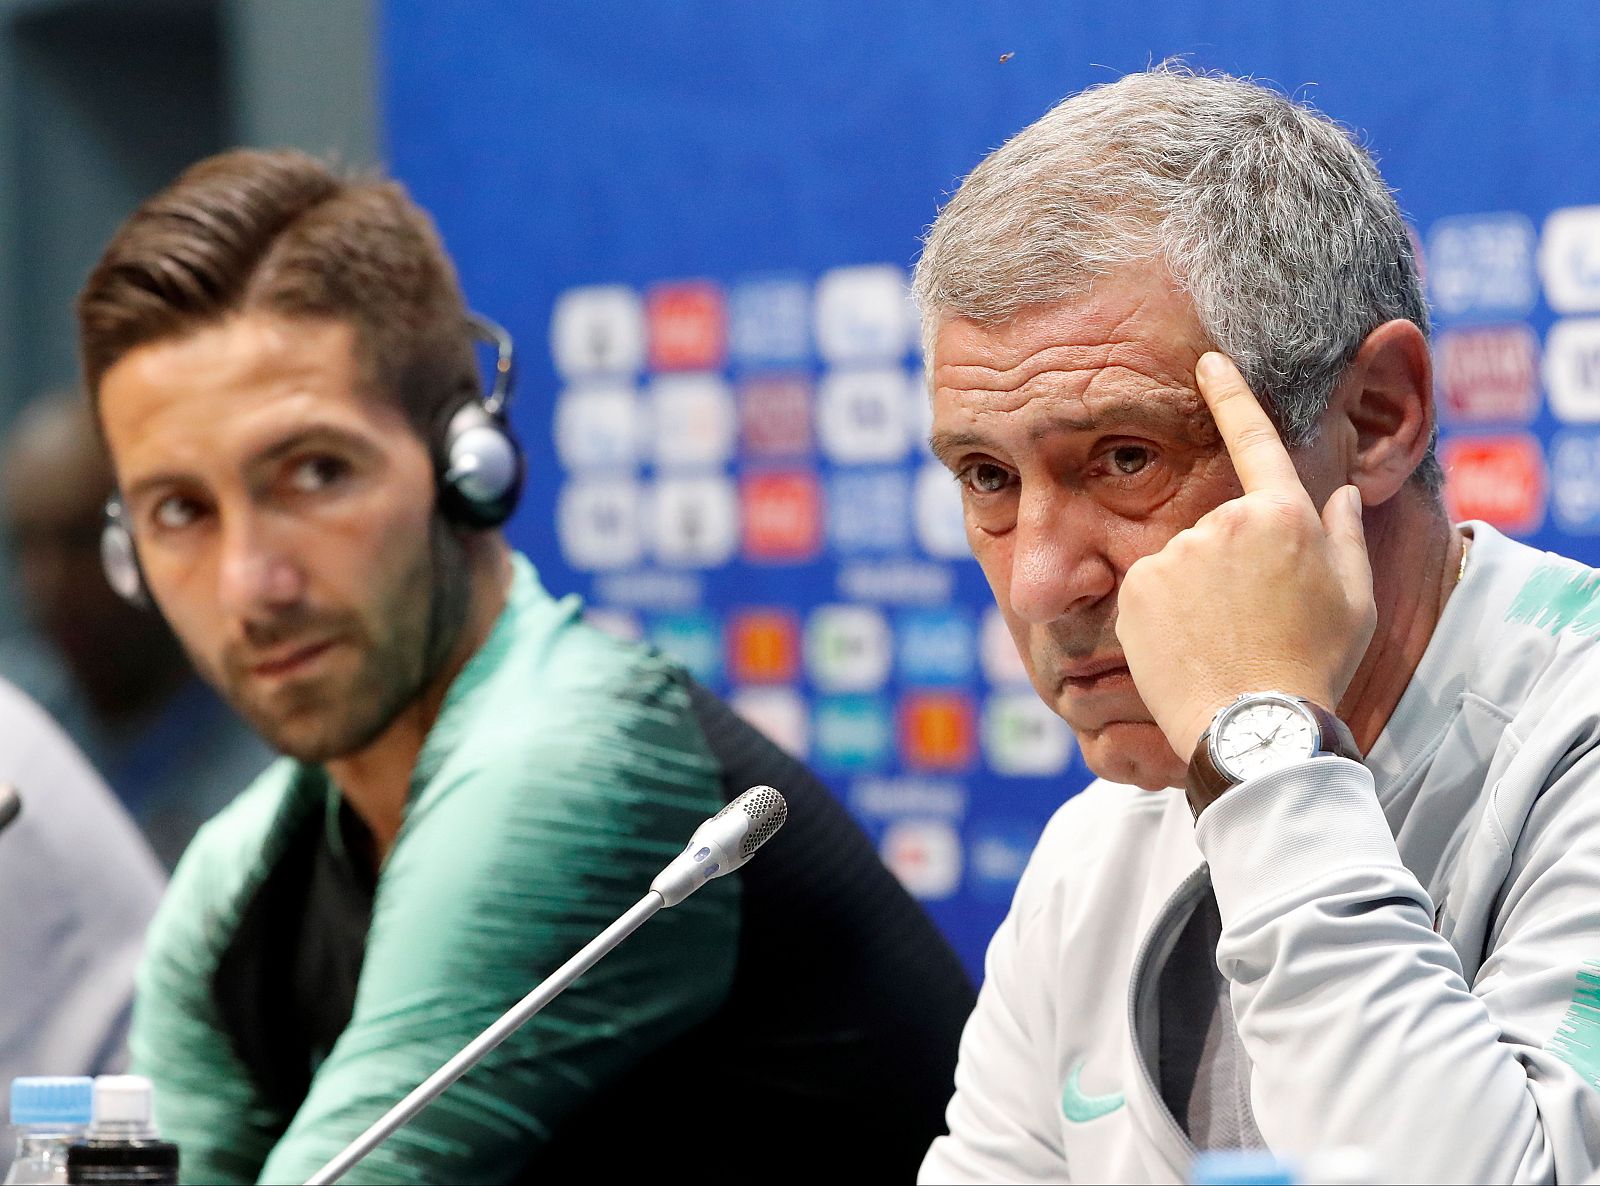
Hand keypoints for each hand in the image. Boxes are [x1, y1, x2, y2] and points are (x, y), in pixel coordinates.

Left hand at [1114, 352, 1375, 760]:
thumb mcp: (1355, 598)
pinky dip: (1165, 614)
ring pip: (1183, 561)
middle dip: (1230, 563)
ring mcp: (1173, 554)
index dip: (1230, 394)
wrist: (1255, 725)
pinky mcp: (1137, 588)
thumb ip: (1342, 533)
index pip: (1252, 438)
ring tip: (1223, 641)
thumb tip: (1335, 490)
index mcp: (1282, 515)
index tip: (1207, 360)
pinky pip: (1151, 590)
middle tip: (1254, 621)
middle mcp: (1222, 523)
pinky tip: (1189, 648)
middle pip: (1220, 528)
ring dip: (1197, 592)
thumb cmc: (1315, 664)